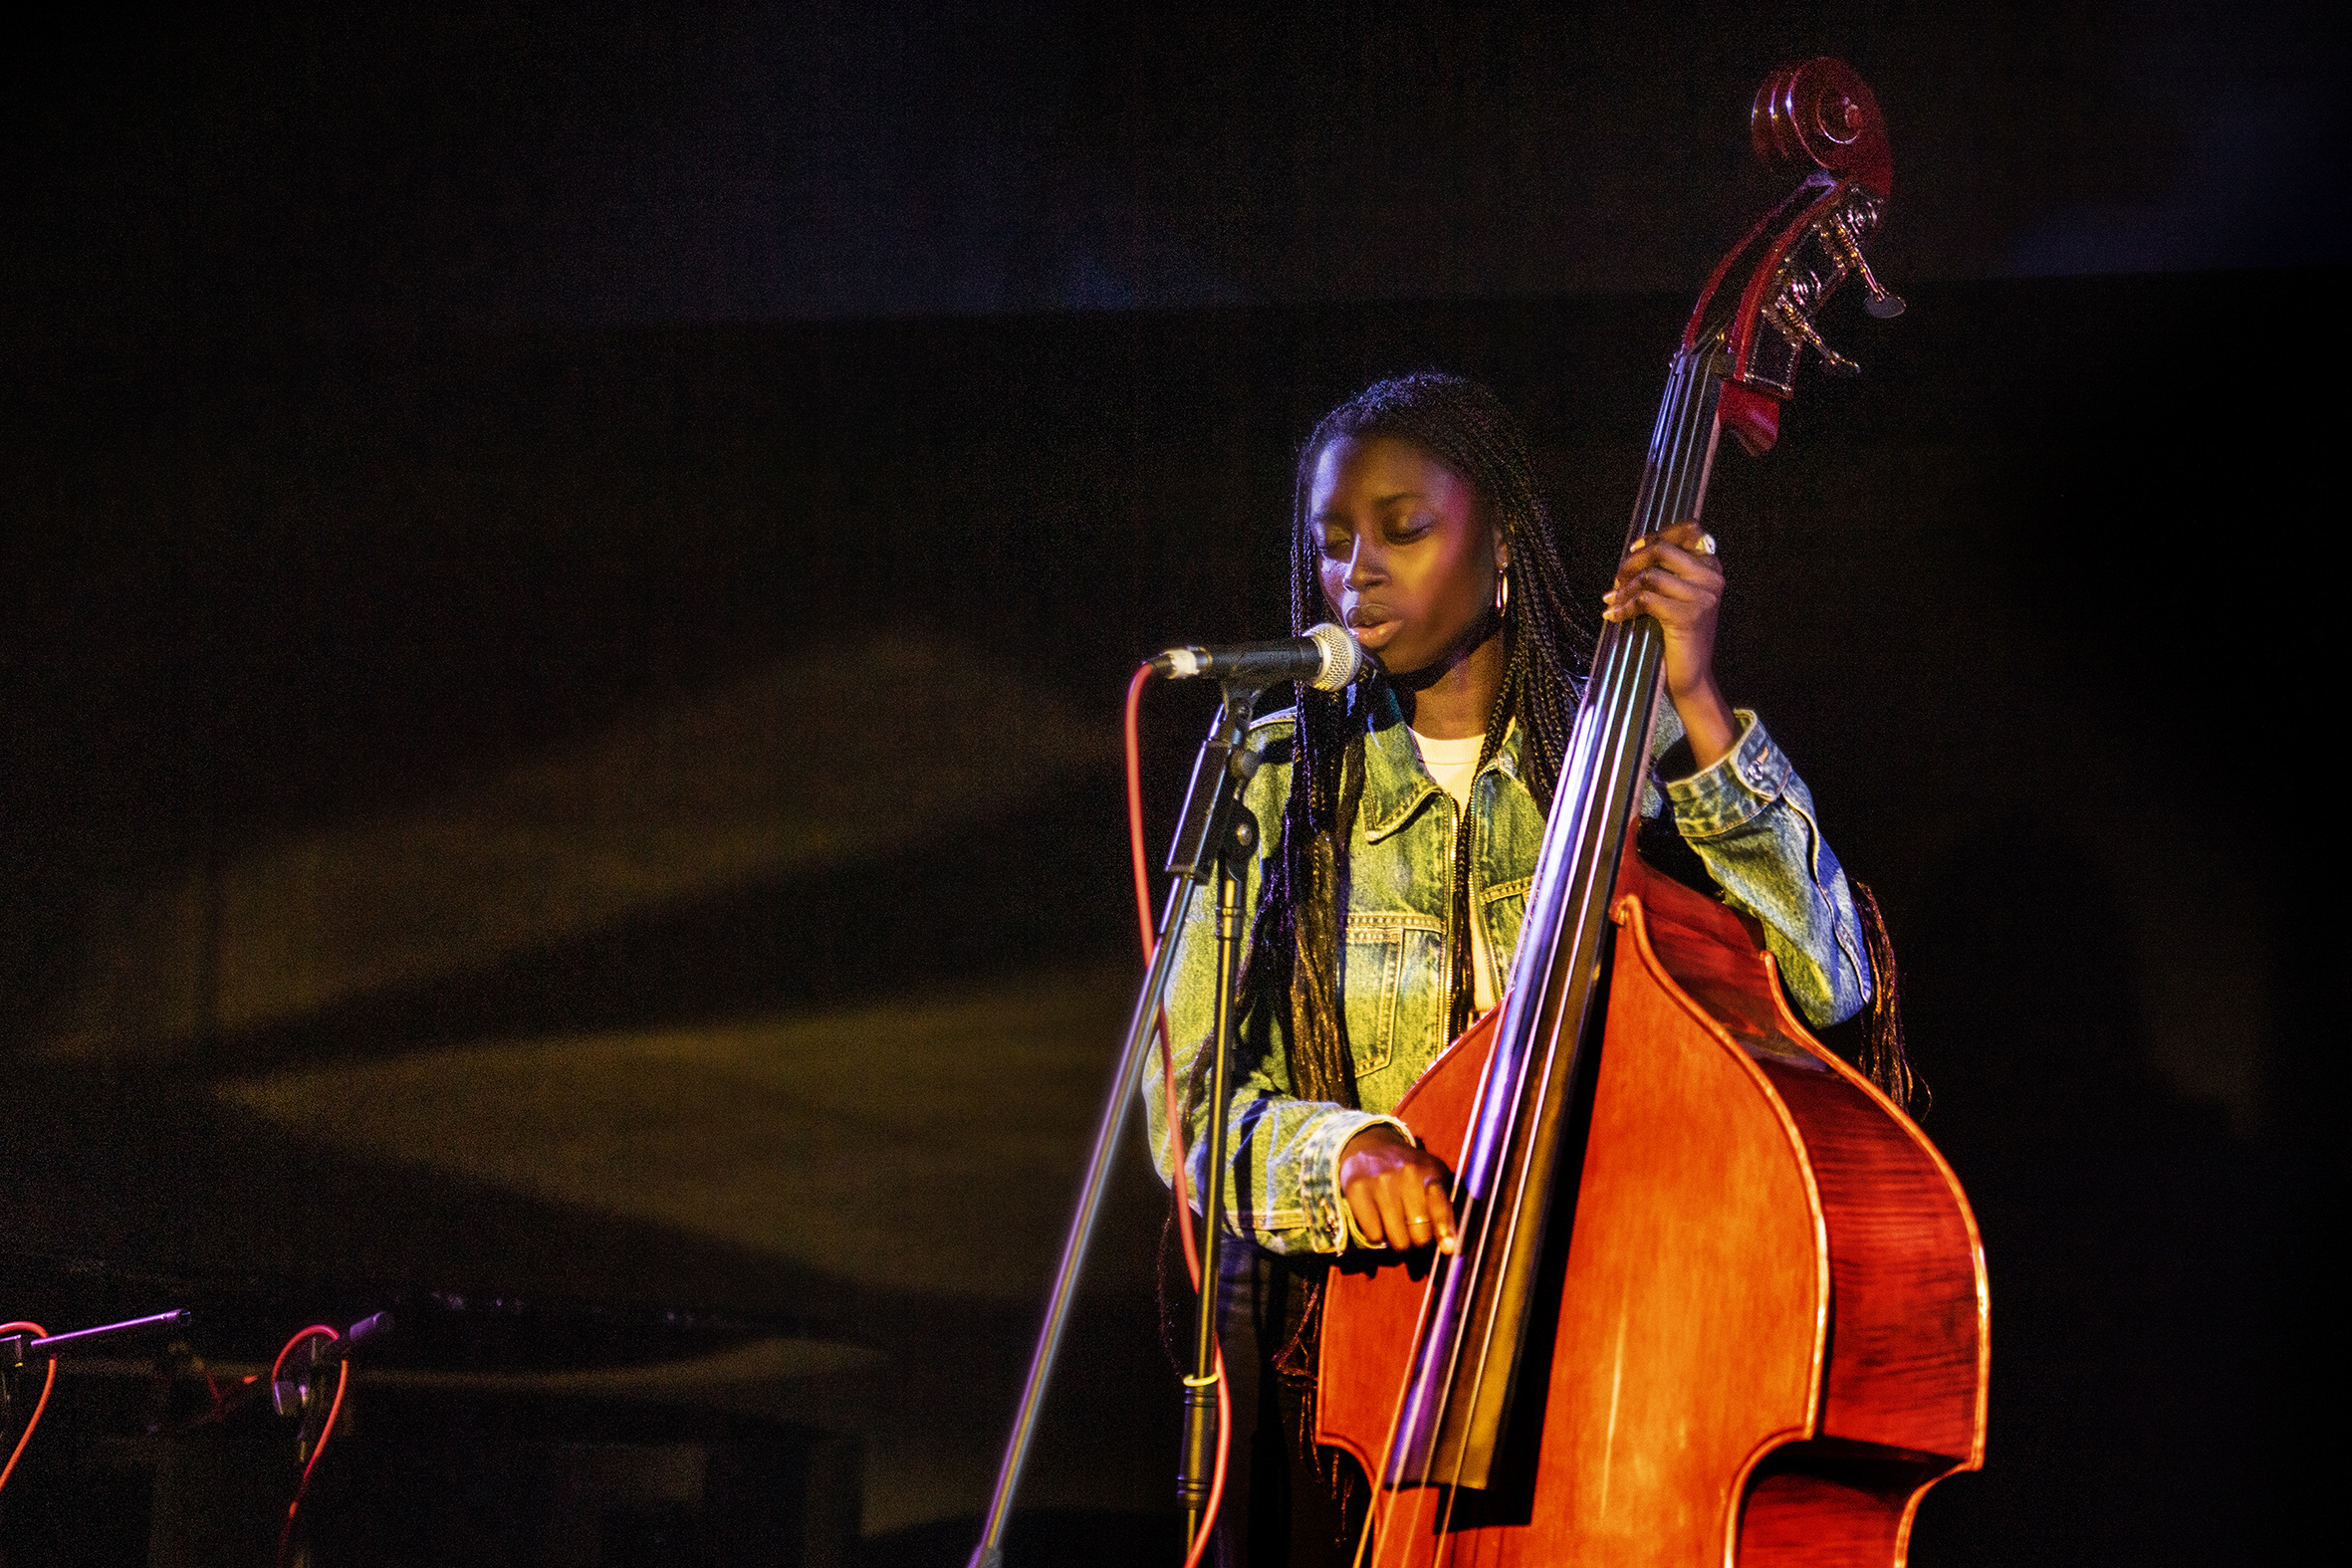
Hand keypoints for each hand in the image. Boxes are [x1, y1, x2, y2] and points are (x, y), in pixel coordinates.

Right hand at [1339, 1125, 1459, 1253]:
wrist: (1370, 1144)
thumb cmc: (1409, 1172)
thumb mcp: (1434, 1177)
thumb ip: (1446, 1207)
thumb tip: (1449, 1246)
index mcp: (1431, 1172)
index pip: (1440, 1204)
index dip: (1445, 1228)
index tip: (1448, 1248)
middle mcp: (1407, 1174)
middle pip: (1420, 1235)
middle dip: (1419, 1241)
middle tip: (1413, 1230)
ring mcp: (1381, 1181)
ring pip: (1398, 1240)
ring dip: (1399, 1242)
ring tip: (1396, 1226)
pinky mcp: (1358, 1189)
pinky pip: (1374, 1235)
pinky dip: (1377, 1236)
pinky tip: (1377, 1220)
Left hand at [1603, 519, 1737, 768]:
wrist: (1691, 677)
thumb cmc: (1678, 635)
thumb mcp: (1677, 596)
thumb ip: (1667, 571)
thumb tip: (1633, 551)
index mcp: (1712, 568)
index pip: (1691, 529)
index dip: (1658, 534)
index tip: (1635, 548)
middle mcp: (1712, 578)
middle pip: (1662, 548)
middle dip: (1632, 561)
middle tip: (1617, 579)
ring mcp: (1703, 597)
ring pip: (1650, 575)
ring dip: (1624, 588)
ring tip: (1613, 600)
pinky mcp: (1687, 616)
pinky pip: (1645, 599)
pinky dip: (1624, 607)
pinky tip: (1613, 615)